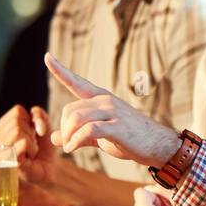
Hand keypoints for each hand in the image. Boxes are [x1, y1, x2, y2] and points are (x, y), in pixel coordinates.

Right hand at [0, 104, 58, 186]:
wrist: (51, 167)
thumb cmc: (44, 147)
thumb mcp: (43, 124)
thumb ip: (38, 113)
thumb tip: (33, 114)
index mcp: (3, 126)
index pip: (17, 112)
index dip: (31, 121)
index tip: (33, 132)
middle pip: (16, 121)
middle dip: (31, 132)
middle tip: (32, 143)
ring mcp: (1, 151)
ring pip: (17, 131)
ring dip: (32, 140)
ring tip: (30, 150)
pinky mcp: (9, 161)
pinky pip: (22, 144)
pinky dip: (32, 148)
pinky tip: (30, 156)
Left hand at [45, 53, 181, 167]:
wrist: (158, 145)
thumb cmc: (131, 139)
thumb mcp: (101, 136)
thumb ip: (78, 135)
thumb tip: (54, 138)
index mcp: (102, 99)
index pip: (78, 82)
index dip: (61, 70)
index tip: (47, 57)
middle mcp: (106, 102)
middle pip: (70, 110)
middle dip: (64, 128)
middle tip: (67, 143)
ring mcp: (113, 112)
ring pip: (76, 118)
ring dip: (68, 136)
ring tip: (70, 147)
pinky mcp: (117, 127)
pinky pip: (88, 130)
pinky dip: (75, 141)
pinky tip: (73, 148)